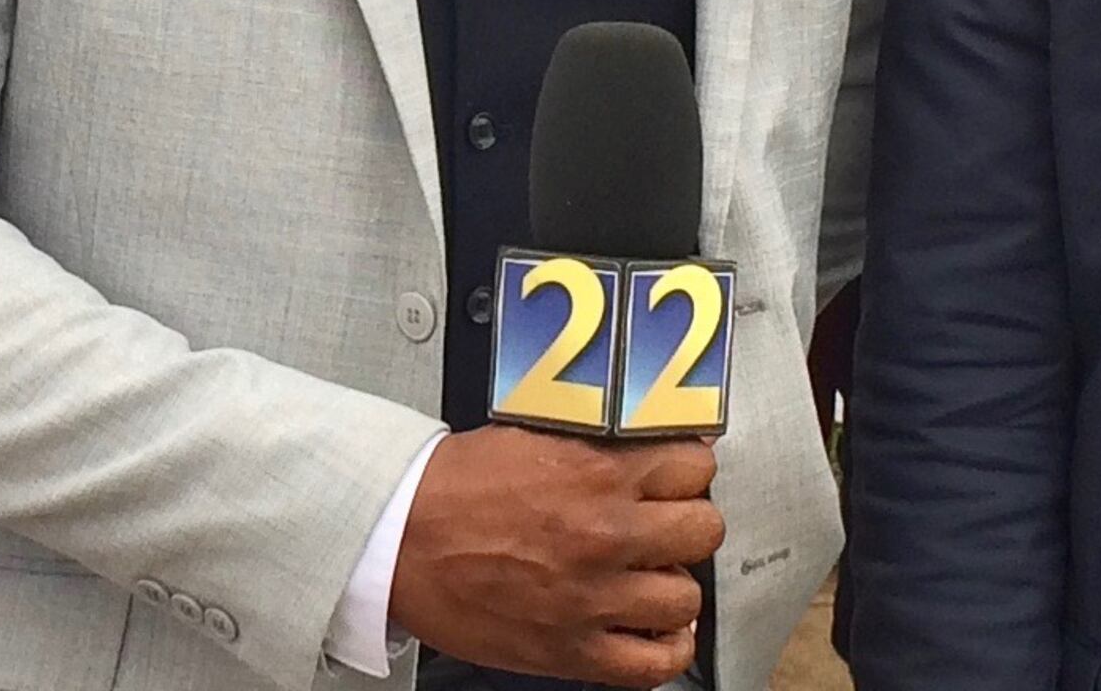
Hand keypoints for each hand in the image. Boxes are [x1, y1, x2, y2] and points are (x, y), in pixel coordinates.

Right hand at [387, 426, 719, 688]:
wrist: (396, 540)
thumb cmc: (448, 492)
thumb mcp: (530, 439)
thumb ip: (593, 447)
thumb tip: (639, 449)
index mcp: (594, 473)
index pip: (695, 466)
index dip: (687, 470)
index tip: (676, 478)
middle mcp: (604, 534)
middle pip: (704, 528)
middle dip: (685, 523)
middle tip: (661, 525)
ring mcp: (594, 596)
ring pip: (687, 595)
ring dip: (671, 585)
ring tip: (649, 577)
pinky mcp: (574, 649)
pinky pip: (656, 662)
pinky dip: (665, 648)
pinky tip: (652, 630)